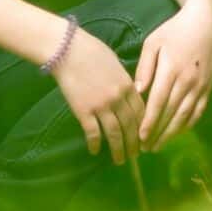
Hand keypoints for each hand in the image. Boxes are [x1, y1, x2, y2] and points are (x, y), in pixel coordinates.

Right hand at [50, 26, 144, 164]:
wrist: (67, 50)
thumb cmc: (91, 50)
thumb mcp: (115, 63)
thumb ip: (124, 81)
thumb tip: (129, 92)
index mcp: (128, 86)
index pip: (141, 113)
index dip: (144, 128)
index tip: (145, 138)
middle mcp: (118, 99)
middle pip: (131, 126)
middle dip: (134, 143)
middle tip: (135, 156)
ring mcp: (101, 106)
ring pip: (115, 133)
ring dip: (119, 149)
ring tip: (120, 160)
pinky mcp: (83, 110)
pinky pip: (93, 132)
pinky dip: (95, 144)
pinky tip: (95, 151)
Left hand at [133, 2, 211, 151]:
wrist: (205, 24)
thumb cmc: (173, 31)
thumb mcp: (153, 42)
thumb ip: (145, 67)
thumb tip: (138, 91)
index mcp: (171, 69)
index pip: (159, 102)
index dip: (150, 121)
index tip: (140, 136)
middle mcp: (188, 81)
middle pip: (171, 113)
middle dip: (158, 132)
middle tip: (145, 148)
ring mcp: (200, 86)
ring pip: (185, 116)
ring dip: (172, 133)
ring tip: (158, 145)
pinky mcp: (208, 88)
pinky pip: (198, 111)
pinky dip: (188, 124)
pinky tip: (178, 133)